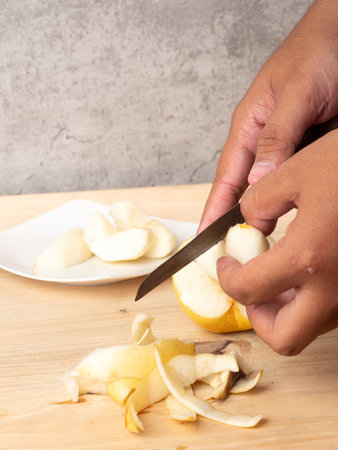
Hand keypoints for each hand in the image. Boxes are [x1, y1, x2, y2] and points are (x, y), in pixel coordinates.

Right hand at [199, 0, 337, 231]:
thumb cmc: (318, 53)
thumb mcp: (298, 94)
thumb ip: (277, 137)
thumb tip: (258, 180)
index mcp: (248, 126)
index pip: (226, 177)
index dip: (214, 209)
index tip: (204, 238)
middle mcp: (261, 140)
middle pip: (241, 188)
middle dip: (234, 220)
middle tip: (232, 252)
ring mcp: (282, 146)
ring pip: (266, 187)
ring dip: (261, 213)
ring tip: (257, 242)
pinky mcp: (303, 148)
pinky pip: (290, 179)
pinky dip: (286, 199)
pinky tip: (288, 216)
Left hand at [216, 130, 337, 354]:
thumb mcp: (296, 171)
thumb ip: (259, 202)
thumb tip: (248, 223)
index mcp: (308, 258)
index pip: (247, 291)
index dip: (227, 279)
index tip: (225, 264)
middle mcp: (336, 289)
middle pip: (285, 338)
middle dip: (260, 318)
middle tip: (251, 288)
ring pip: (314, 326)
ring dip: (287, 310)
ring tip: (278, 274)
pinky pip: (335, 309)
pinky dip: (314, 299)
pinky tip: (310, 267)